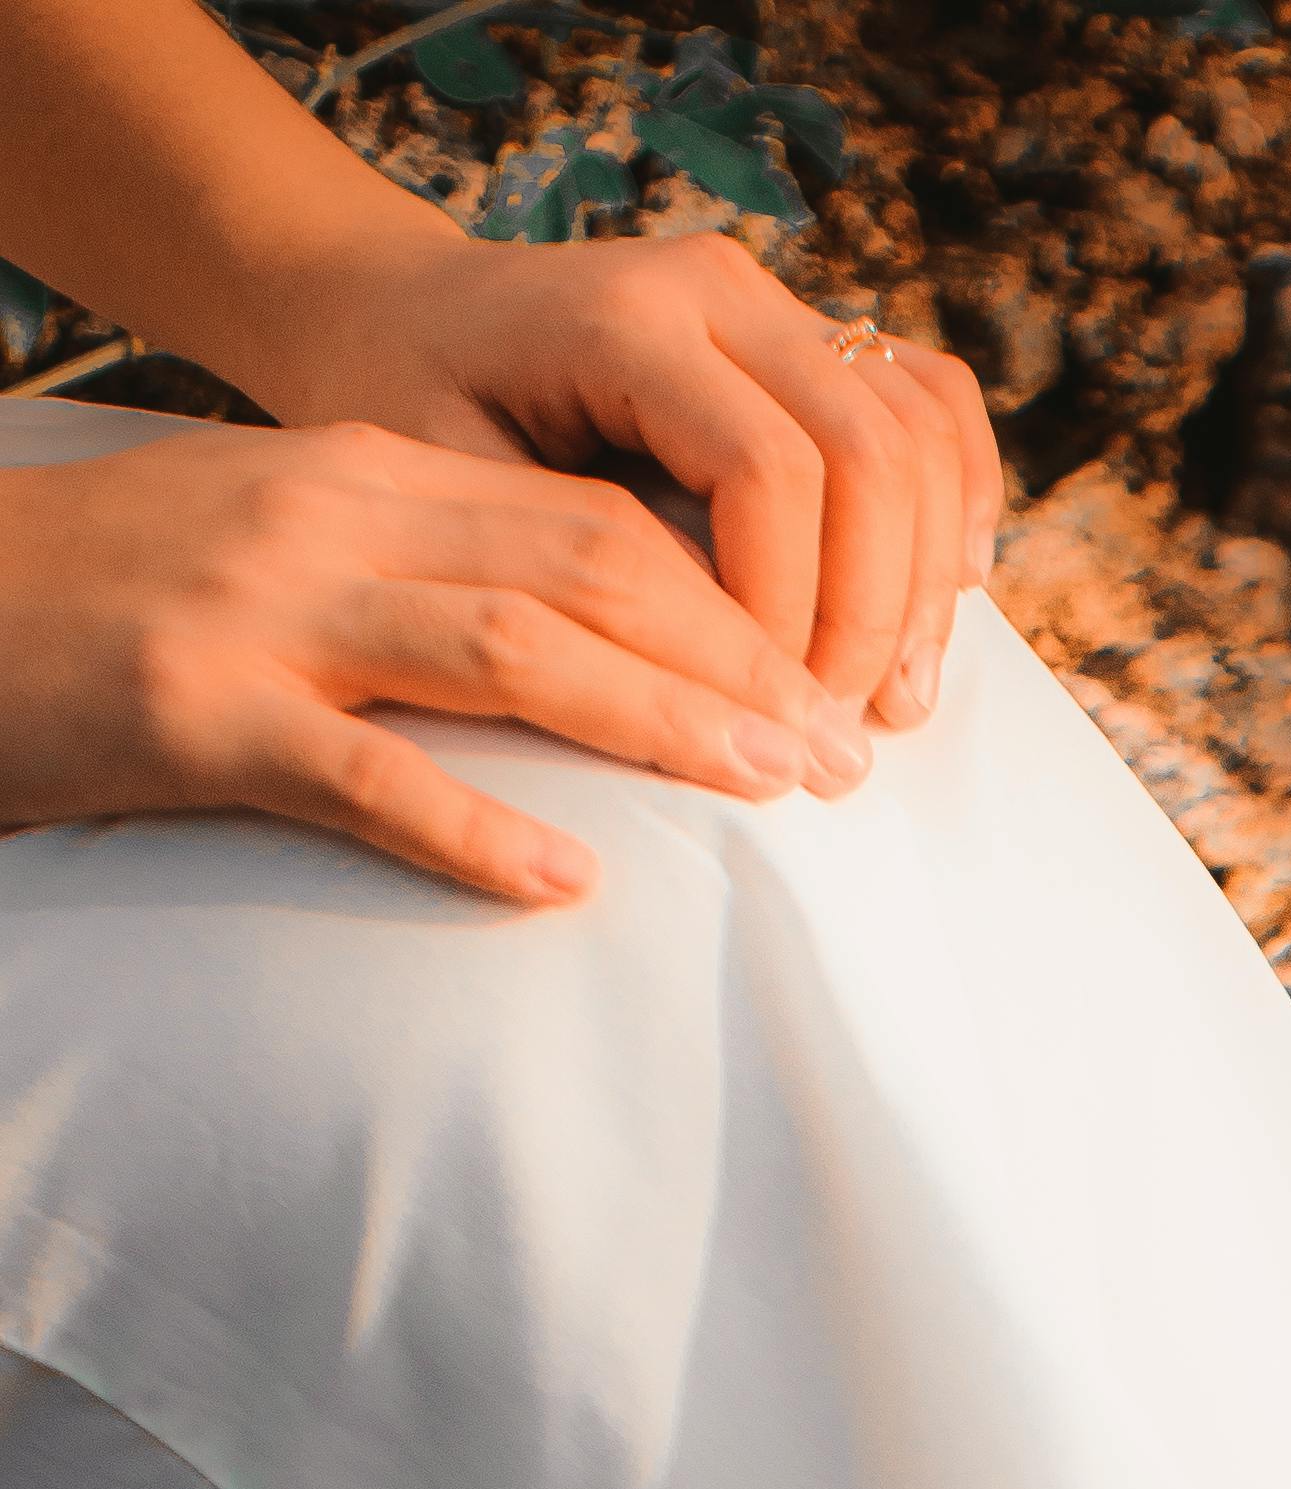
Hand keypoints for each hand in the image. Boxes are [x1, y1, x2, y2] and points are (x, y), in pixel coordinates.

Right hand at [0, 414, 873, 904]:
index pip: (593, 521)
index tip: (821, 689)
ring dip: (655, 721)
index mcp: (368, 478)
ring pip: (506, 647)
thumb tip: (587, 665)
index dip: (729, 605)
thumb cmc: (123, 605)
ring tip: (764, 793)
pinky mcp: (200, 716)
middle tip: (839, 756)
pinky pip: (364, 774)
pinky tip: (566, 879)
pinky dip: (474, 827)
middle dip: (732, 662)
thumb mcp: (289, 553)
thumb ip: (425, 589)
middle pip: (583, 570)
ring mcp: (266, 615)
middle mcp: (334, 522)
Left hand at [254, 220, 1001, 732]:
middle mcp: (715, 288)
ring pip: (919, 427)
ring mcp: (773, 300)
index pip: (770, 471)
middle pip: (869, 449)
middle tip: (841, 738)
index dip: (790, 614)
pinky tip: (948, 590)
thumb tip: (720, 694)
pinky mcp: (805, 332)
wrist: (396, 315)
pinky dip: (958, 498)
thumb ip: (580, 577)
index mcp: (623, 316)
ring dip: (924, 576)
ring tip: (893, 695)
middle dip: (872, 614)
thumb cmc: (406, 414)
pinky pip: (931, 399)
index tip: (768, 727)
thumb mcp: (451, 503)